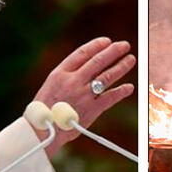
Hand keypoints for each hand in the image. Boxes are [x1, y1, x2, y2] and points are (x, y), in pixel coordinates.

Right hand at [33, 37, 135, 152]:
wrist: (41, 131)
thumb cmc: (45, 109)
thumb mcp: (50, 85)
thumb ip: (67, 75)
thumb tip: (87, 66)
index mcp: (60, 73)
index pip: (82, 53)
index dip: (96, 45)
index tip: (107, 41)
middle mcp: (73, 81)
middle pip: (98, 61)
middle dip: (113, 51)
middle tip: (125, 45)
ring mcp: (83, 95)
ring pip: (107, 76)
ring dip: (121, 66)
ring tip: (131, 59)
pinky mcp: (91, 110)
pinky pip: (110, 97)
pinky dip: (121, 91)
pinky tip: (129, 87)